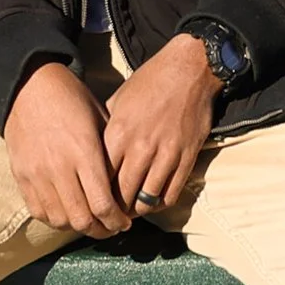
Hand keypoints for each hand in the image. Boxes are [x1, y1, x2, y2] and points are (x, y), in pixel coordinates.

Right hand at [3, 61, 126, 237]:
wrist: (29, 85)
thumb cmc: (71, 99)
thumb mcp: (99, 119)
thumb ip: (110, 154)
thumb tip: (126, 184)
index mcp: (83, 152)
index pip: (102, 204)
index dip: (116, 221)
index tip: (124, 223)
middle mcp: (59, 167)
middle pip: (82, 219)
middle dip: (101, 230)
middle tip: (111, 228)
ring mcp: (37, 174)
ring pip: (59, 220)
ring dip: (78, 227)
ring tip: (90, 222)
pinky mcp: (21, 176)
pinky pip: (38, 211)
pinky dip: (55, 219)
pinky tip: (67, 213)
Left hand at [103, 32, 218, 216]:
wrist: (190, 69)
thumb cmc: (151, 82)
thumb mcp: (118, 100)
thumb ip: (106, 128)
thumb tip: (94, 150)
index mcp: (118, 133)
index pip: (101, 176)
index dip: (97, 193)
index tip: (95, 200)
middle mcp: (140, 147)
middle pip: (122, 193)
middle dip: (115, 208)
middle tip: (112, 215)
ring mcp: (166, 154)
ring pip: (146, 198)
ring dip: (138, 209)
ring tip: (132, 211)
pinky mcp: (187, 157)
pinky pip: (171, 192)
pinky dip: (161, 203)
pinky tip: (154, 201)